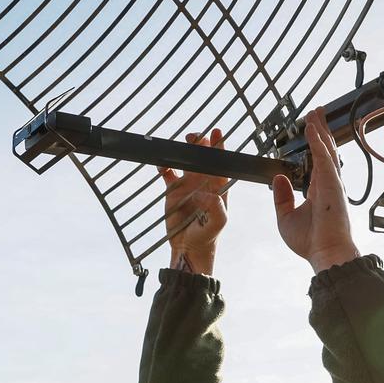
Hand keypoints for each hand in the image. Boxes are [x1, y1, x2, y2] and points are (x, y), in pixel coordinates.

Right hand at [160, 128, 229, 274]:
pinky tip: (162, 164)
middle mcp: (204, 182)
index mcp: (218, 187)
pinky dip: (164, 165)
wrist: (189, 249)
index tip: (217, 133)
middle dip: (201, 143)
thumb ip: (216, 207)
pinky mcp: (173, 191)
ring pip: (186, 160)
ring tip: (182, 143)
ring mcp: (188, 185)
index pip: (221, 162)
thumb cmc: (207, 236)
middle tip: (195, 137)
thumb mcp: (218, 223)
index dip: (220, 147)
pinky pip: (168, 173)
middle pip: (203, 156)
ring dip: (185, 150)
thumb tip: (203, 193)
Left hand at [271, 105, 359, 272]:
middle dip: (320, 129)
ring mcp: (331, 183)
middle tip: (316, 112)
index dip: (314, 143)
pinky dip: (317, 142)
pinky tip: (312, 129)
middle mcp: (327, 183)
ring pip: (326, 149)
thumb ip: (281, 197)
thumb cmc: (310, 241)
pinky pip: (324, 158)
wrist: (324, 253)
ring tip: (315, 112)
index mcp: (318, 190)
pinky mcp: (332, 184)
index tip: (309, 128)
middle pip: (324, 149)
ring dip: (320, 130)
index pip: (316, 160)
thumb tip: (277, 179)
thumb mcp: (286, 217)